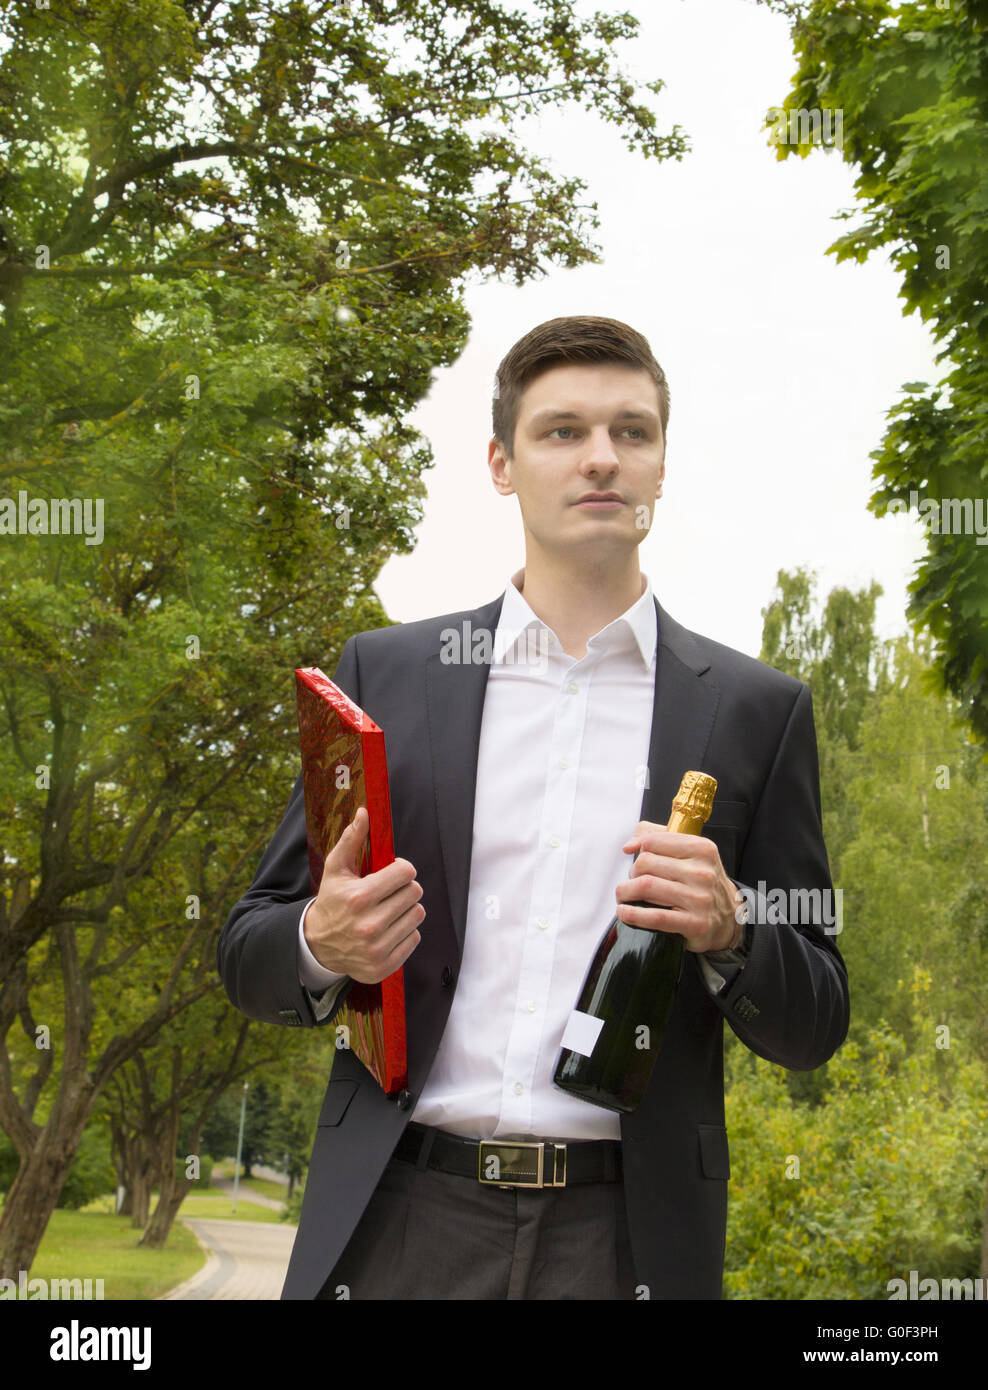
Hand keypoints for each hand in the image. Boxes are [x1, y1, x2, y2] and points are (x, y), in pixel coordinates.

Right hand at [303, 806, 424, 982]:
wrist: (318, 944)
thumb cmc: (331, 900)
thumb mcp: (335, 869)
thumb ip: (352, 839)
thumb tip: (365, 812)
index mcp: (359, 898)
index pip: (406, 872)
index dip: (401, 868)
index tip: (391, 873)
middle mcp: (369, 925)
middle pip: (415, 893)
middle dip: (404, 888)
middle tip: (389, 892)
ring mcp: (377, 948)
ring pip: (418, 915)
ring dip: (406, 909)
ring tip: (388, 909)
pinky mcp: (384, 965)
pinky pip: (415, 938)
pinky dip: (405, 931)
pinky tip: (387, 929)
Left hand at [615, 820, 743, 953]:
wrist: (728, 918)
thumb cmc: (700, 883)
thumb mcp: (690, 854)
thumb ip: (658, 838)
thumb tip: (629, 845)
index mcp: (702, 849)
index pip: (652, 841)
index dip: (639, 851)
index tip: (639, 862)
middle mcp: (702, 872)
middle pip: (645, 863)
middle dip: (631, 873)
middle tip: (633, 882)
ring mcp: (700, 898)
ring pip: (646, 886)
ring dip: (625, 892)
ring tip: (624, 896)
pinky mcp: (695, 923)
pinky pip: (655, 917)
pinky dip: (632, 914)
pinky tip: (624, 912)